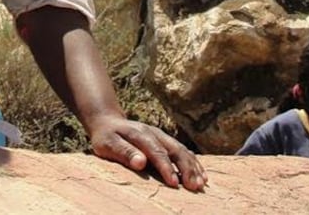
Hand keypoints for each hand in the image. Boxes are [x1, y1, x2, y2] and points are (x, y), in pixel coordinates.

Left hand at [88, 114, 207, 191]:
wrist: (107, 121)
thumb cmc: (106, 137)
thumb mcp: (107, 144)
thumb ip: (124, 152)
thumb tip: (141, 162)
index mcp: (141, 134)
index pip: (157, 152)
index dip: (167, 167)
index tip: (174, 183)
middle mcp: (155, 133)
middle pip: (175, 150)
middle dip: (186, 168)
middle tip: (194, 186)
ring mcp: (162, 136)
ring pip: (182, 150)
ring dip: (193, 167)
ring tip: (201, 183)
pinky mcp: (165, 141)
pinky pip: (183, 151)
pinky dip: (194, 163)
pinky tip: (202, 175)